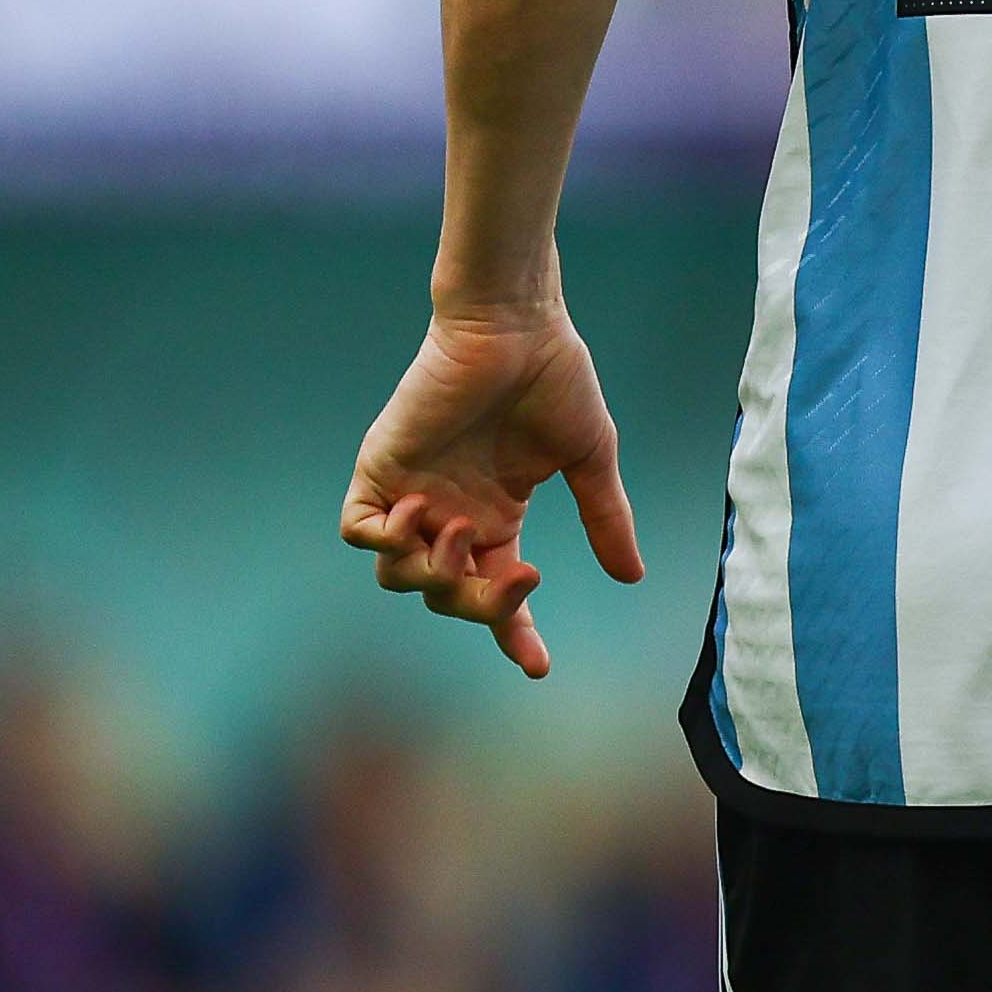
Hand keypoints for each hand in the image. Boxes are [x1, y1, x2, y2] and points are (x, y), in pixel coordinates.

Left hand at [341, 296, 641, 677]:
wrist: (516, 325)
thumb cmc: (555, 378)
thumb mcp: (589, 460)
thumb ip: (605, 518)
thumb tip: (632, 575)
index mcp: (496, 519)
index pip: (495, 595)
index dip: (515, 634)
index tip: (539, 666)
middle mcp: (450, 515)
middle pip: (448, 597)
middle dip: (483, 604)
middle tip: (522, 575)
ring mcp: (413, 493)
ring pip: (398, 576)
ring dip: (433, 573)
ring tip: (464, 532)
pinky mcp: (381, 469)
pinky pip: (359, 530)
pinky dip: (383, 539)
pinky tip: (420, 515)